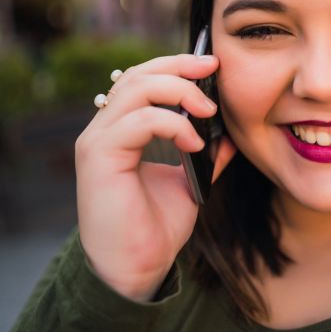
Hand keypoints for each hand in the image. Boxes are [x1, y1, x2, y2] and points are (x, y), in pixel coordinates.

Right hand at [75, 54, 236, 301]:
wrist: (138, 267)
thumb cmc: (156, 227)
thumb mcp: (190, 181)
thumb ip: (206, 154)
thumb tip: (232, 134)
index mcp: (122, 130)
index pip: (143, 79)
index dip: (177, 65)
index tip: (213, 64)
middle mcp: (104, 129)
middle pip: (138, 75)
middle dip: (179, 67)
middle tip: (213, 71)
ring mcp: (97, 140)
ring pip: (136, 90)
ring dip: (179, 93)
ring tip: (208, 113)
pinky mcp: (98, 156)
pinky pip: (138, 120)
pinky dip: (172, 124)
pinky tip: (194, 143)